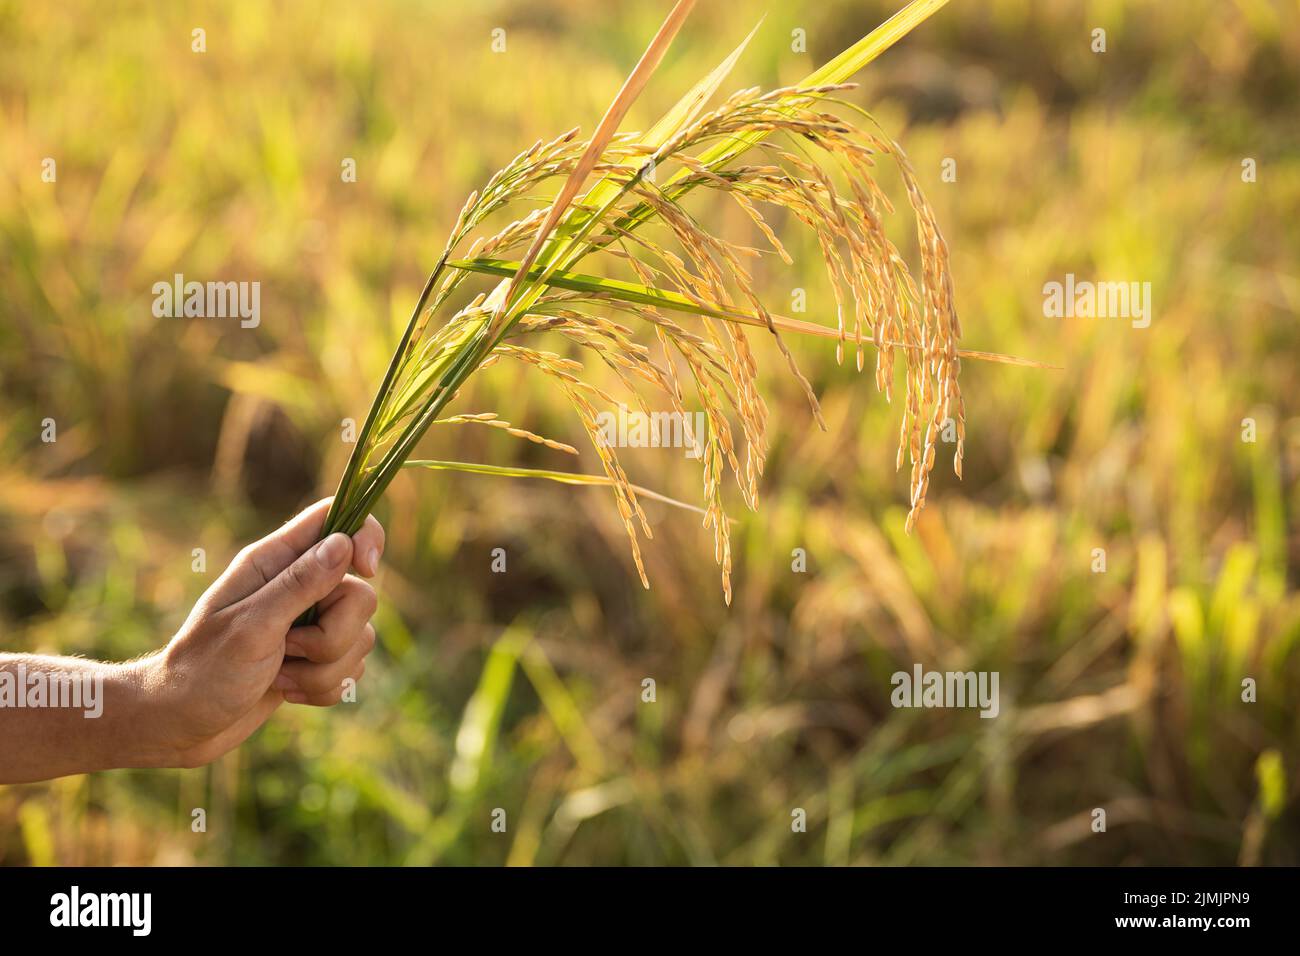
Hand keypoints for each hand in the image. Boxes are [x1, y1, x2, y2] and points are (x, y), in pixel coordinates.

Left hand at [138, 499, 384, 768]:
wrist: (181, 725)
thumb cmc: (203, 671)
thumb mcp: (250, 626)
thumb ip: (299, 584)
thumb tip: (344, 542)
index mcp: (274, 563)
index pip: (335, 521)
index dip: (363, 536)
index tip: (365, 569)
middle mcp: (297, 588)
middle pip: (360, 595)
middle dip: (335, 636)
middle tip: (288, 648)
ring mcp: (309, 625)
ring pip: (360, 638)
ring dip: (324, 670)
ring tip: (278, 678)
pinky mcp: (316, 660)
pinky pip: (352, 669)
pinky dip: (324, 688)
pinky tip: (286, 691)